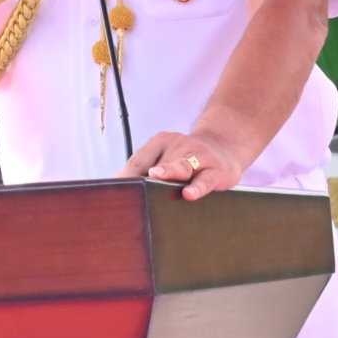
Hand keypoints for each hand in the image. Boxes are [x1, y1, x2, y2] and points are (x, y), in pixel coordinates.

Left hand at [120, 130, 244, 199]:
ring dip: (167, 171)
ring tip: (155, 176)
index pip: (138, 160)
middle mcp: (177, 145)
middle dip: (142, 179)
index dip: (124, 176)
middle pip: (156, 164)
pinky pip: (204, 180)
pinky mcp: (216, 170)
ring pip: (180, 166)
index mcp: (160, 142)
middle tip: (128, 191)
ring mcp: (197, 156)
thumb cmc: (189, 158)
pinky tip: (188, 195)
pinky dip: (196, 187)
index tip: (113, 191)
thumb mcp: (169, 156)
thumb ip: (149, 169)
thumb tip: (122, 192)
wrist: (225, 146)